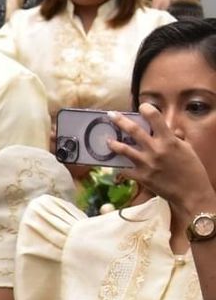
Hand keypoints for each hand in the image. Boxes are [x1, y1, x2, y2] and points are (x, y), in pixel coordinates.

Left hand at [112, 104, 215, 219]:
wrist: (192, 193)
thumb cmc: (193, 170)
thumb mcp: (188, 150)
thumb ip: (176, 139)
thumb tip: (171, 130)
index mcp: (170, 141)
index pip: (156, 119)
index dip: (147, 110)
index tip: (142, 106)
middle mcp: (156, 150)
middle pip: (134, 131)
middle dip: (120, 121)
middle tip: (110, 115)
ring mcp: (146, 164)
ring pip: (124, 149)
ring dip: (113, 143)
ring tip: (107, 140)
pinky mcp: (141, 177)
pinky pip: (124, 169)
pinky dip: (119, 167)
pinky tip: (115, 164)